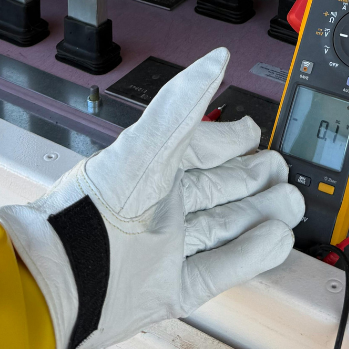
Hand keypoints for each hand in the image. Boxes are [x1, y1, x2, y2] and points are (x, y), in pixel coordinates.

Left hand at [0, 48, 302, 348]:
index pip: (200, 147)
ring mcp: (164, 248)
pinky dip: (250, 256)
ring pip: (223, 227)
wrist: (59, 282)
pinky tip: (273, 242)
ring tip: (289, 205)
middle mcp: (157, 207)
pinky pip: (218, 269)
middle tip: (281, 170)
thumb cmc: (92, 212)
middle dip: (252, 177)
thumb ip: (181, 104)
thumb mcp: (144, 150)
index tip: (254, 131)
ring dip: (259, 215)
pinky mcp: (169, 288)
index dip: (229, 139)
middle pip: (216, 188)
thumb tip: (213, 60)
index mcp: (148, 169)